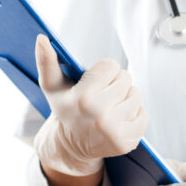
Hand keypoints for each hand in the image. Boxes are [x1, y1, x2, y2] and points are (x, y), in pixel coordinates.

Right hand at [33, 34, 148, 176]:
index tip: (94, 82)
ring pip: (136, 94)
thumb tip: (42, 38)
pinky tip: (118, 120)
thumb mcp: (52, 86)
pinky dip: (134, 115)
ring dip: (125, 98)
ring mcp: (115, 130)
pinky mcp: (127, 141)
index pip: (111, 66)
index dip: (103, 71)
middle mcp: (100, 114)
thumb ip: (47, 61)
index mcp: (83, 98)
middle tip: (102, 95)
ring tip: (110, 107)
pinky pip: (144, 114)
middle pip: (126, 78)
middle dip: (115, 83)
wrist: (71, 146)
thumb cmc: (66, 111)